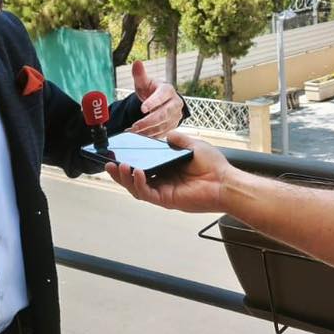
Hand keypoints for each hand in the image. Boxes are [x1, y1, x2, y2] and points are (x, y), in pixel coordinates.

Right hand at [107, 131, 231, 212]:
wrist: (225, 181)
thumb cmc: (213, 165)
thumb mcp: (193, 145)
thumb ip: (178, 140)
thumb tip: (167, 134)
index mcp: (167, 169)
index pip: (143, 166)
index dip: (130, 161)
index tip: (119, 153)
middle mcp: (163, 181)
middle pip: (135, 179)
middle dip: (120, 172)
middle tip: (109, 163)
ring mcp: (163, 191)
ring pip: (137, 188)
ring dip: (125, 178)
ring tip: (118, 167)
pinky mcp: (166, 199)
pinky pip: (147, 193)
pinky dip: (139, 183)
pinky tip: (137, 172)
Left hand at [128, 60, 185, 137]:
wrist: (162, 101)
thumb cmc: (152, 90)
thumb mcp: (145, 83)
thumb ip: (140, 75)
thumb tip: (136, 62)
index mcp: (168, 90)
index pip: (162, 96)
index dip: (153, 102)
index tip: (143, 108)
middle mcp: (175, 103)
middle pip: (163, 114)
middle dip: (148, 121)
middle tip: (134, 126)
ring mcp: (175, 116)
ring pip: (162, 126)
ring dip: (147, 130)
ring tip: (134, 131)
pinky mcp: (173, 126)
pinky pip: (162, 133)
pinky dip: (150, 135)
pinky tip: (140, 134)